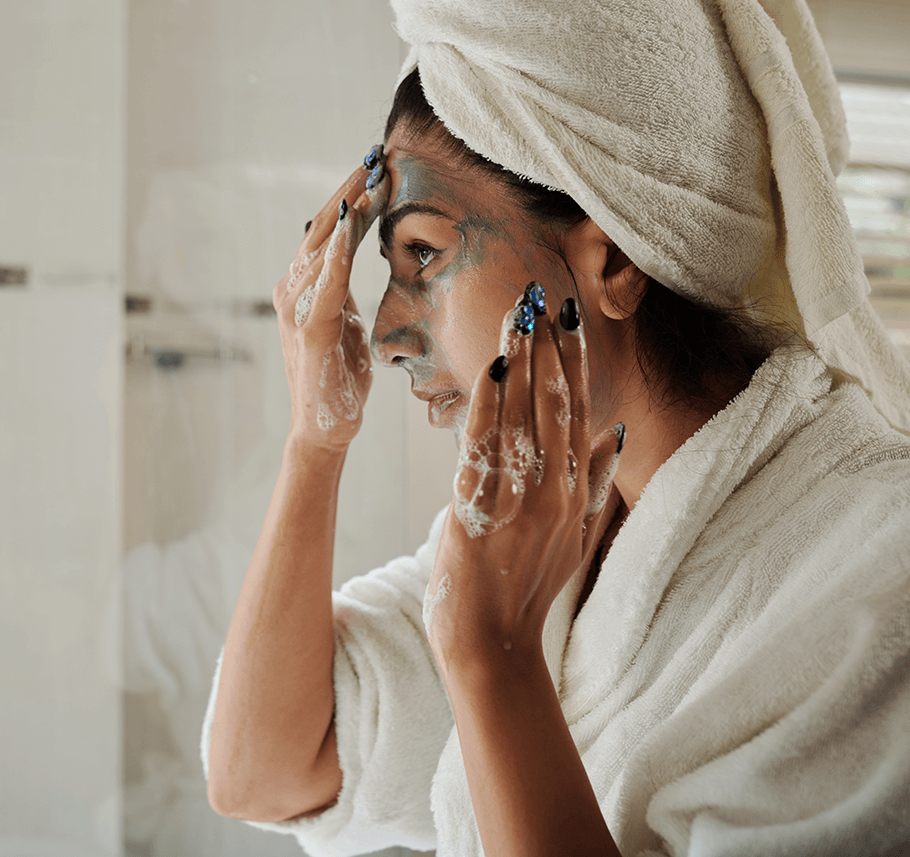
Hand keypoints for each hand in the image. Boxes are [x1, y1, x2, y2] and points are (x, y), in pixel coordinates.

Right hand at [273, 163, 388, 451]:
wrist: (324, 428)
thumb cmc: (339, 379)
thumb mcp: (345, 323)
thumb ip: (342, 292)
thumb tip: (349, 259)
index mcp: (302, 287)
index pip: (329, 231)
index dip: (351, 197)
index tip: (378, 166)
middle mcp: (292, 290)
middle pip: (323, 227)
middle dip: (351, 188)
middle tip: (377, 154)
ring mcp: (297, 308)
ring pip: (325, 246)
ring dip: (350, 208)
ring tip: (374, 176)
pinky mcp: (312, 329)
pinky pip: (327, 281)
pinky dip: (340, 250)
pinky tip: (354, 222)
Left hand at [424, 288, 623, 668]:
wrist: (492, 644)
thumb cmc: (527, 589)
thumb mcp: (575, 537)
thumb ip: (595, 483)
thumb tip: (616, 432)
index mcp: (574, 491)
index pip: (577, 411)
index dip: (573, 361)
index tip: (568, 318)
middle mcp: (553, 490)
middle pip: (555, 404)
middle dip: (547, 347)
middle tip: (540, 296)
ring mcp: (519, 502)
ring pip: (524, 418)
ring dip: (521, 363)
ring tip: (518, 316)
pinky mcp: (480, 513)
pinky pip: (487, 449)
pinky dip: (491, 407)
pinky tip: (492, 371)